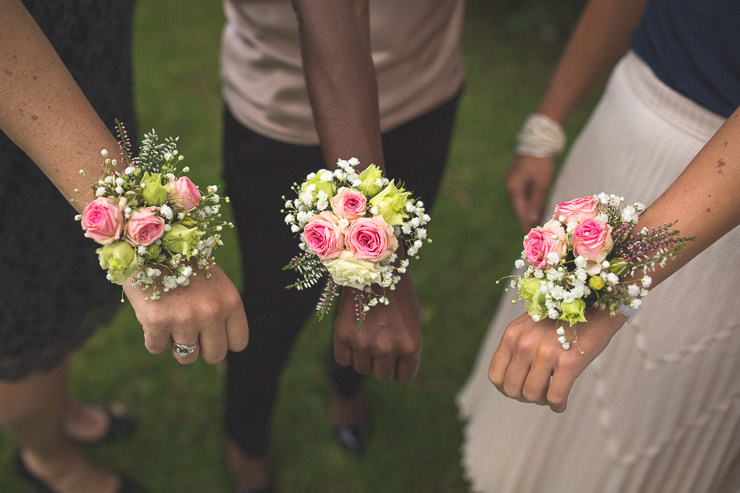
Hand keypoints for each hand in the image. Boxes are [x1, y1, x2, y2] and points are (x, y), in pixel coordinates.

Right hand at [123, 264, 248, 364]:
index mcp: (231, 301)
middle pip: (214, 355)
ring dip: (175, 343)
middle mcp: (212, 312)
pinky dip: (152, 336)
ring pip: (186, 357)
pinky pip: (156, 348)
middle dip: (201, 348)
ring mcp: (185, 318)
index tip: (211, 333)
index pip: (238, 342)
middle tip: (188, 330)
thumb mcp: (213, 281)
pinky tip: (152, 313)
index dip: (223, 340)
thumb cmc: (181, 262)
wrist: (145, 242)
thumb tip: (218, 345)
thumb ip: (220, 309)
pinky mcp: (157, 321)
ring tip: (170, 318)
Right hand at [333, 271, 420, 381]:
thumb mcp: (411, 320)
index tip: (395, 354)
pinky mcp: (343, 335)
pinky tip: (352, 332)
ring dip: (363, 356)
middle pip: (382, 376)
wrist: (374, 263)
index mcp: (411, 345)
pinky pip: (343, 360)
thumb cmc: (396, 292)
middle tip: (379, 341)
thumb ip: (405, 347)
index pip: (404, 377)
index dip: (399, 366)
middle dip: (381, 363)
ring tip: (366, 331)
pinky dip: (346, 351)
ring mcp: (364, 343)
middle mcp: (388, 348)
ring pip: (362, 369)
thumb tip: (393, 370)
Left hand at [488, 309, 624, 412]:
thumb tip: (512, 381)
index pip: (495, 376)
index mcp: (512, 334)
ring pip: (532, 395)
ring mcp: (546, 352)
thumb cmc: (563, 319)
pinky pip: (555, 397)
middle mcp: (524, 343)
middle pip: (512, 389)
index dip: (506, 389)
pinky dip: (557, 405)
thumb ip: (518, 347)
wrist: (597, 307)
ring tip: (551, 395)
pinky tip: (561, 403)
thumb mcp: (530, 326)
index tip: (520, 389)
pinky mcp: (569, 361)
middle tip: (539, 394)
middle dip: (524, 397)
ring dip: (541, 401)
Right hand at [504, 155, 555, 231]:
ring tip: (537, 220)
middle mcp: (509, 185)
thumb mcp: (541, 184)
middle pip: (519, 206)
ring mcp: (511, 179)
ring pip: (520, 198)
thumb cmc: (541, 163)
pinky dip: (528, 198)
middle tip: (535, 230)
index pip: (520, 211)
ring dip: (528, 208)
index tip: (529, 235)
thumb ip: (536, 203)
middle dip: (526, 217)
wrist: (539, 139)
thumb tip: (531, 220)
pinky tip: (535, 204)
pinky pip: (522, 191)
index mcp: (513, 189)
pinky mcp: (517, 174)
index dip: (525, 223)